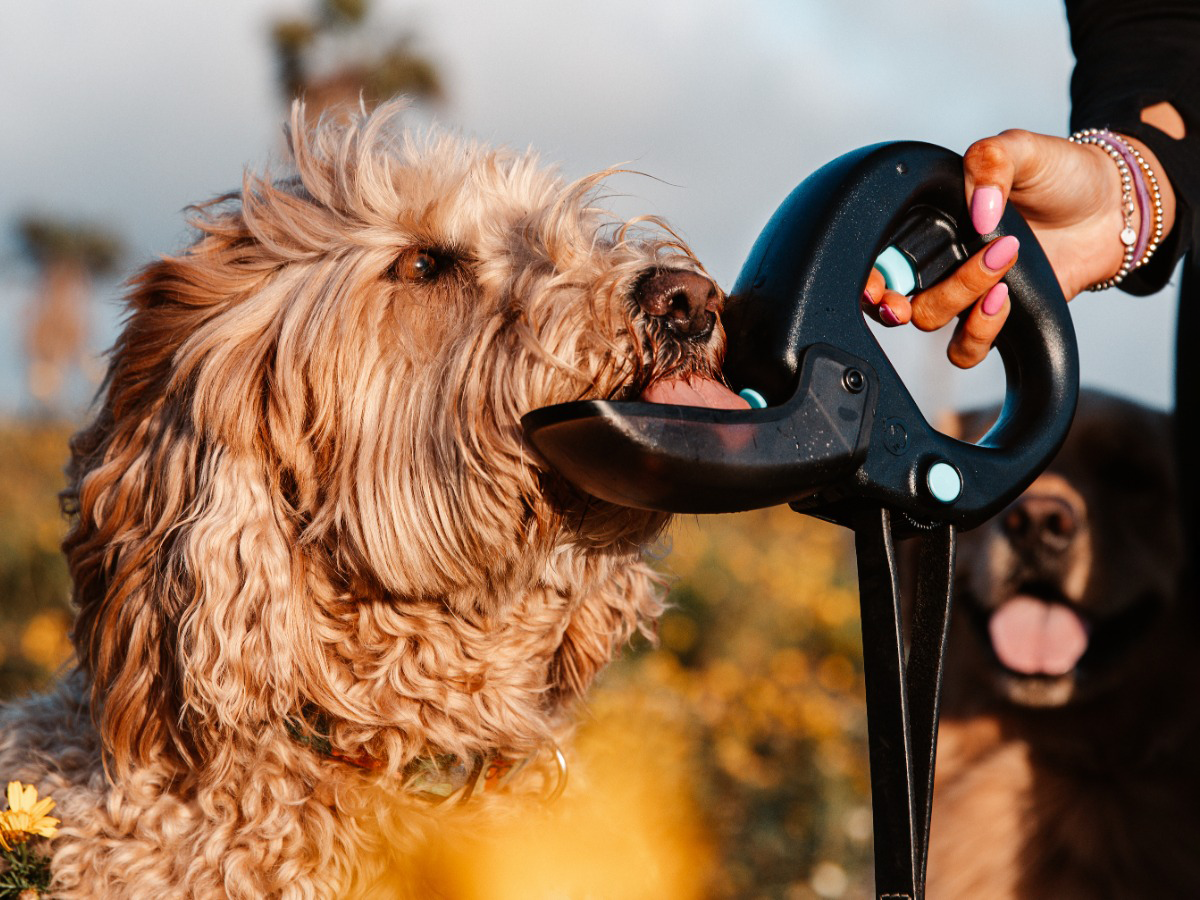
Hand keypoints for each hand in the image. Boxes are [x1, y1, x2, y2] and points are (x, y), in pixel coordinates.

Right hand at [863, 127, 1176, 367]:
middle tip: (900, 300)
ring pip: (929, 318)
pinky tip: (1005, 298)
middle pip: (891, 298)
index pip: (879, 253)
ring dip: (959, 294)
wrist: (1109, 207)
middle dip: (889, 304)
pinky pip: (967, 348)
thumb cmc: (1059, 174)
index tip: (874, 282)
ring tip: (1001, 259)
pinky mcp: (993, 320)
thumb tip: (979, 209)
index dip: (867, 274)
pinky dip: (980, 330)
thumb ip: (991, 160)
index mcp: (928, 220)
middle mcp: (937, 261)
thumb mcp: (1020, 147)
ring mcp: (963, 293)